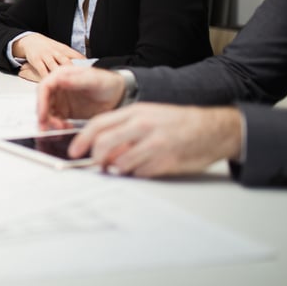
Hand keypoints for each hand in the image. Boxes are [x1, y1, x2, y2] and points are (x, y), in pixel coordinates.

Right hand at [13, 33, 85, 78]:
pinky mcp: (37, 60)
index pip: (77, 56)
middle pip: (66, 62)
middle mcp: (56, 52)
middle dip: (73, 71)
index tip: (90, 73)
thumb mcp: (61, 49)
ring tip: (66, 85)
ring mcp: (46, 56)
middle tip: (80, 80)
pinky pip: (42, 71)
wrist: (31, 40)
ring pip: (54, 66)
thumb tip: (87, 66)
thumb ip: (72, 57)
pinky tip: (51, 84)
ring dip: (60, 75)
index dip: (84, 64)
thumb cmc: (49, 48)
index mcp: (64, 49)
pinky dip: (47, 78)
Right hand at [37, 64, 125, 128]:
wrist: (118, 95)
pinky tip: (66, 128)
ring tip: (61, 128)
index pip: (44, 87)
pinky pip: (55, 120)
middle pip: (43, 101)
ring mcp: (60, 100)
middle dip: (43, 115)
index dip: (41, 101)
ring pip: (47, 112)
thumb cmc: (108, 83)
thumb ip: (78, 80)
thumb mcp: (95, 80)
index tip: (42, 115)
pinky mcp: (65, 112)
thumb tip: (60, 80)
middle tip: (47, 128)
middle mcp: (58, 87)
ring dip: (49, 122)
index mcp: (62, 75)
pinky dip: (57, 126)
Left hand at [67, 103, 243, 176]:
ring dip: (115, 169)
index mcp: (136, 112)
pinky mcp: (166, 160)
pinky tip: (141, 168)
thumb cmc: (176, 123)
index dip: (82, 139)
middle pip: (104, 143)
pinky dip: (135, 173)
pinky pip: (140, 172)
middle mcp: (143, 126)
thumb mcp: (148, 116)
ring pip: (121, 161)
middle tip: (93, 165)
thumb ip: (124, 128)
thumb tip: (101, 148)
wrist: (213, 128)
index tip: (73, 151)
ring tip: (119, 168)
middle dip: (94, 157)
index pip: (99, 124)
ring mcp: (155, 143)